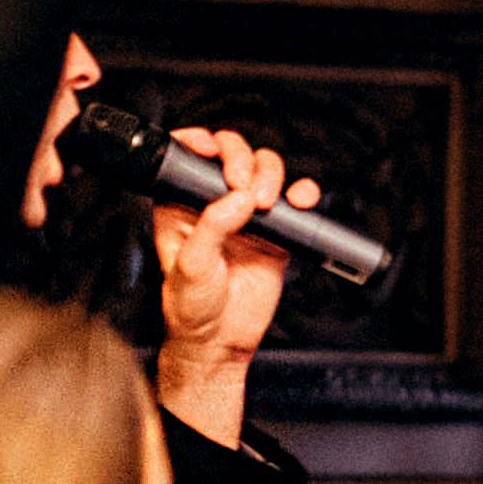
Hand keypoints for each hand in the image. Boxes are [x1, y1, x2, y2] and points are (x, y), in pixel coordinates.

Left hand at [152, 126, 312, 384]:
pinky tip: (299, 201)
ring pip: (264, 169)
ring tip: (267, 202)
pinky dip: (302, 193)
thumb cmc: (191, 307)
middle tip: (243, 185)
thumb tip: (238, 198)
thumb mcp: (191, 265)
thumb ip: (211, 227)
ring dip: (271, 174)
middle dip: (241, 158)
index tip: (210, 148)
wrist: (221, 341)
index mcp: (180, 204)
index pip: (188, 157)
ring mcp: (246, 215)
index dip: (199, 142)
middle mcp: (213, 203)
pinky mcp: (275, 231)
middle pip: (232, 154)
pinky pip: (294, 200)